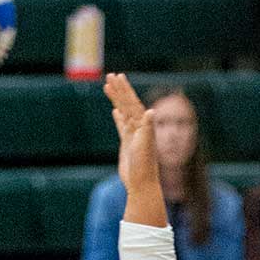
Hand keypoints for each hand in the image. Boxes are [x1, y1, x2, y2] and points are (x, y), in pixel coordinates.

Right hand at [104, 72, 157, 196]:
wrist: (141, 184)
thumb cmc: (144, 165)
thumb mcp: (145, 144)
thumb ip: (147, 127)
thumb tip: (150, 111)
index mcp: (142, 125)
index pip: (131, 103)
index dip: (124, 90)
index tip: (117, 77)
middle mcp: (139, 127)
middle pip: (127, 104)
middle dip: (119, 90)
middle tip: (110, 75)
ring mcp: (133, 136)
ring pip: (123, 112)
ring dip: (117, 100)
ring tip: (108, 87)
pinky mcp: (127, 145)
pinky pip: (122, 126)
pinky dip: (118, 118)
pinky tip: (115, 112)